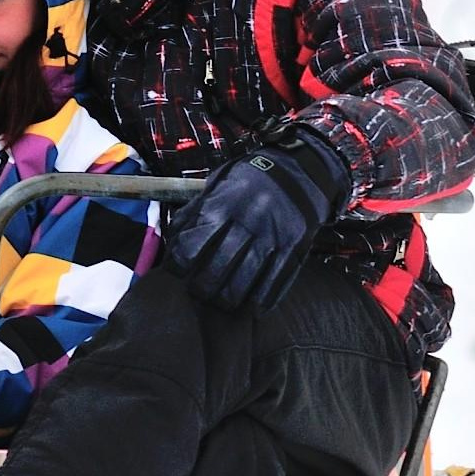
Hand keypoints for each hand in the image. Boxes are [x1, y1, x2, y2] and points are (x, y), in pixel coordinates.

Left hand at [167, 135, 350, 309]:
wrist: (300, 170)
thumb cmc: (250, 180)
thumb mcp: (218, 184)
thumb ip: (195, 211)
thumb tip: (174, 241)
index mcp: (222, 205)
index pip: (190, 247)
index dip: (178, 265)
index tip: (178, 271)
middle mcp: (246, 222)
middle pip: (216, 271)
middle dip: (201, 289)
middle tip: (198, 291)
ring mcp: (272, 238)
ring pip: (243, 284)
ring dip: (227, 300)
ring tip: (221, 301)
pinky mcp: (293, 249)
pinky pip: (274, 285)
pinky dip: (259, 301)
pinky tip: (250, 305)